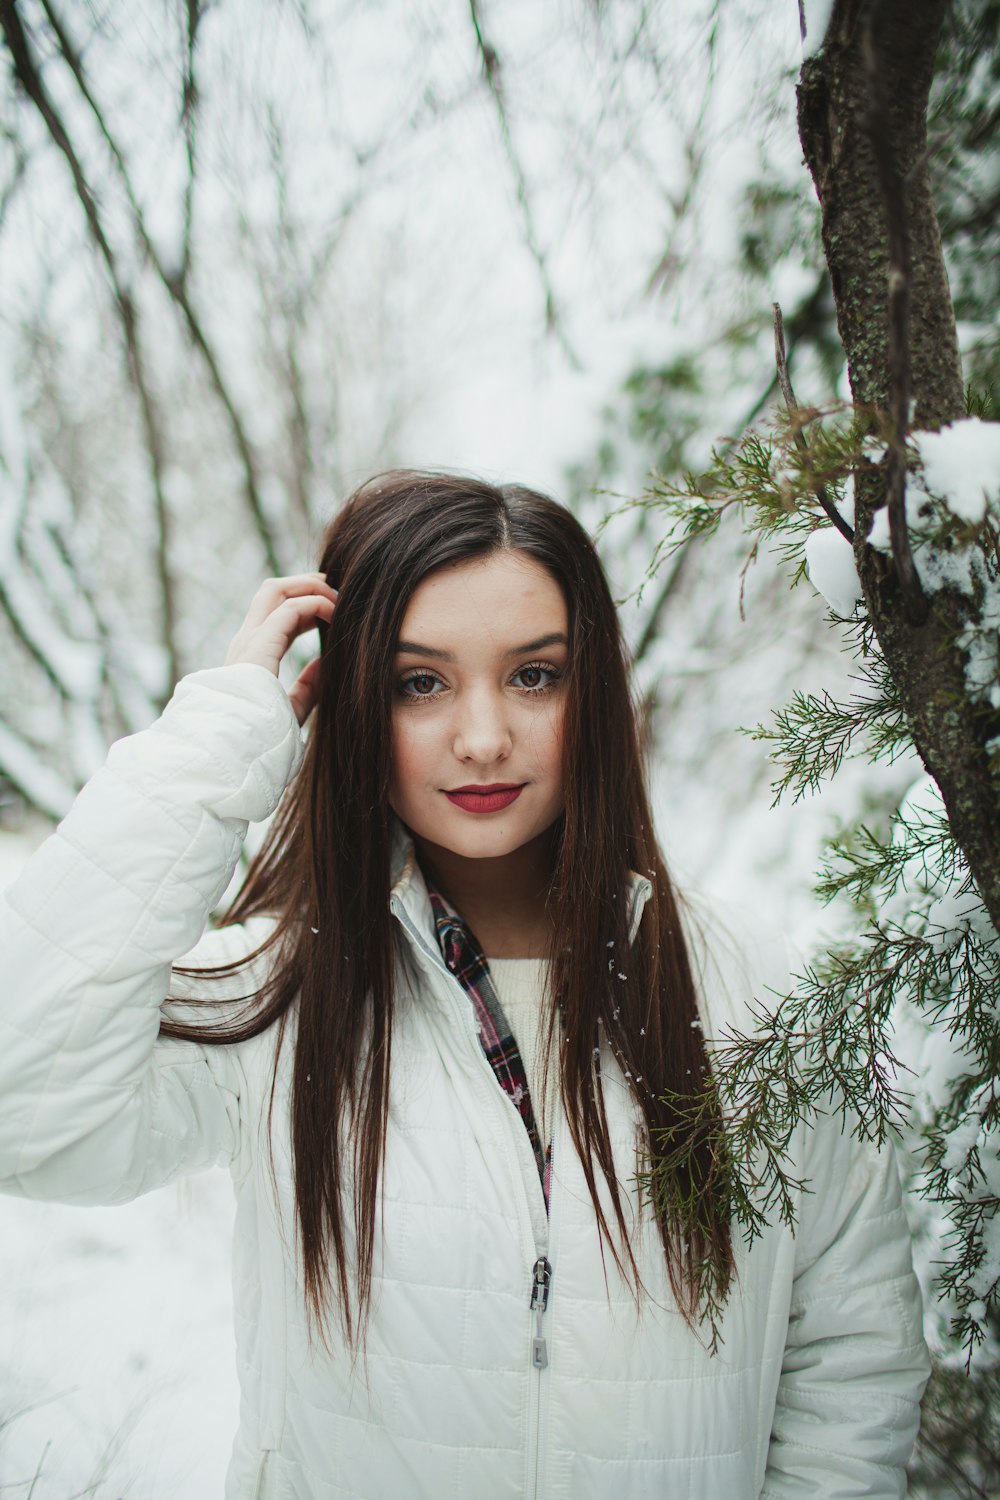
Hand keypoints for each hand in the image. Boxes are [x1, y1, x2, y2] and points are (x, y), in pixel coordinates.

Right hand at [224, 573, 337, 724]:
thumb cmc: (261, 738)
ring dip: (309, 586)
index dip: (304, 605)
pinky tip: (335, 613)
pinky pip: (290, 609)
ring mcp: (249, 641)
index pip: (275, 614)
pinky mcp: (259, 645)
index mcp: (251, 656)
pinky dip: (315, 604)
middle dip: (304, 583)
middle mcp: (246, 642)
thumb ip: (308, 688)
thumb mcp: (292, 709)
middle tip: (335, 588)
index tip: (333, 608)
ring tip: (337, 596)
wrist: (237, 751)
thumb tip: (325, 664)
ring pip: (275, 590)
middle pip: (271, 592)